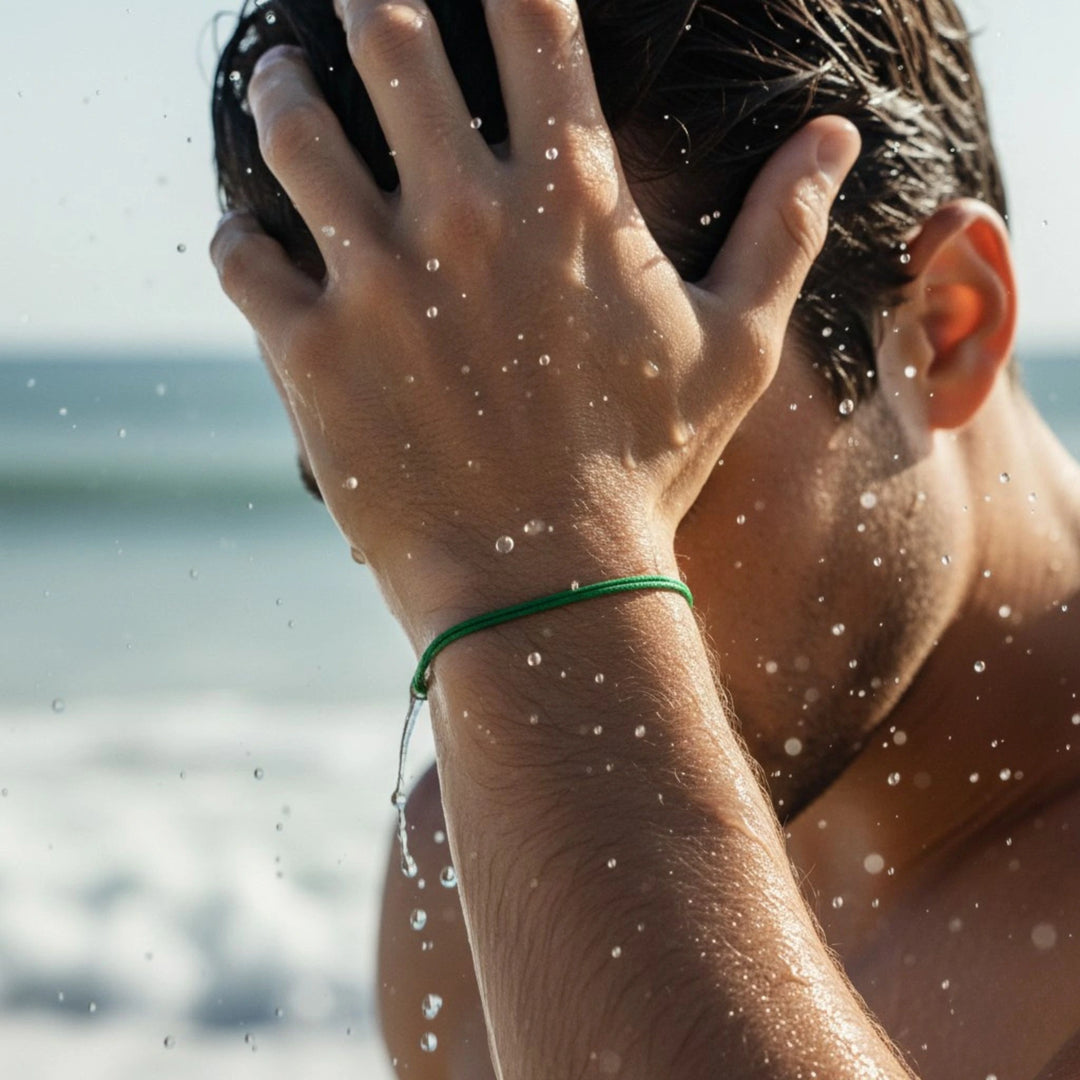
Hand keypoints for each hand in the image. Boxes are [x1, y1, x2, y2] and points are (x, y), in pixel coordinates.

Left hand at [210, 0, 859, 642]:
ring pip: (295, 129)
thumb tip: (839, 136)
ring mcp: (376, 277)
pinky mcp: (309, 348)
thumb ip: (782, 230)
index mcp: (571, 196)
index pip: (532, 19)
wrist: (548, 586)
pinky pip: (240, 255)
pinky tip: (250, 238)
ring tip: (281, 79)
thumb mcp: (734, 348)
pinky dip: (238, 237)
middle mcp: (464, 213)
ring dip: (281, 89)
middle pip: (391, 38)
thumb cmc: (646, 468)